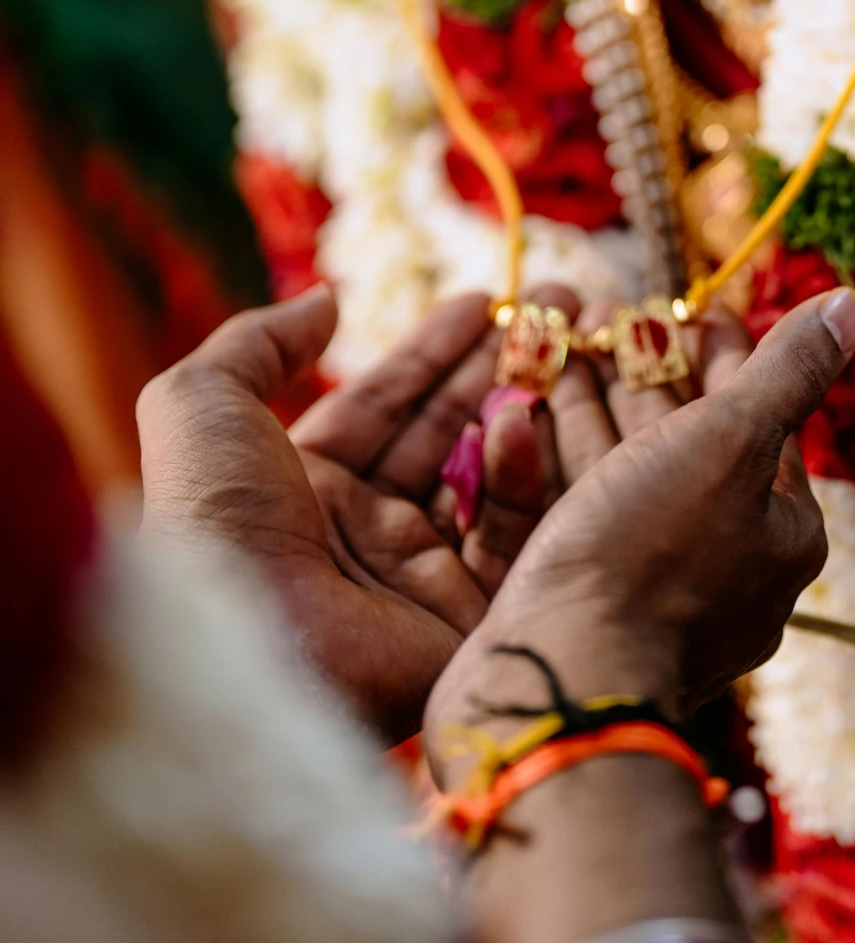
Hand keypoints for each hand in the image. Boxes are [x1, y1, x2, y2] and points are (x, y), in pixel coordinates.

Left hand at [137, 284, 542, 740]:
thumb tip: (326, 300)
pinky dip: (516, 472)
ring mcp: (416, 576)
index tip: (484, 301)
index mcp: (305, 487)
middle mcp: (363, 531)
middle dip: (495, 368)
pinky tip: (519, 419)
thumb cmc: (214, 519)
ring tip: (564, 344)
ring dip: (523, 404)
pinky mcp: (464, 618)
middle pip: (443, 431)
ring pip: (484, 474)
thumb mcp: (202, 405)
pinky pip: (504, 531)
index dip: (431, 350)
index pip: (383, 403)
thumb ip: (258, 342)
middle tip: (552, 310)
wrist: (245, 643)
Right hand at [424, 285, 854, 772]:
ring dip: (596, 408)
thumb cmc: (651, 555)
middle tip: (612, 315)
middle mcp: (729, 574)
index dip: (727, 357)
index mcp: (782, 536)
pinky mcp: (586, 612)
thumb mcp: (729, 440)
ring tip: (566, 346)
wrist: (555, 682)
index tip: (691, 308)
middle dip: (650, 378)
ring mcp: (654, 599)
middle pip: (690, 449)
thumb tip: (853, 304)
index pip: (761, 423)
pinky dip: (554, 462)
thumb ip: (786, 371)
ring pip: (626, 480)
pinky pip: (578, 518)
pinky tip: (522, 417)